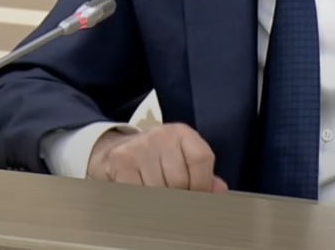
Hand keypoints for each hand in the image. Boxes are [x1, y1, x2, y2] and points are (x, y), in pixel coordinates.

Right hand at [86, 123, 227, 192]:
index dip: (202, 184)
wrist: (115, 150)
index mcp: (182, 133)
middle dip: (178, 196)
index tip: (197, 196)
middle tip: (172, 199)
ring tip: (155, 196)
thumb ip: (201, 174)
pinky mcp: (121, 161)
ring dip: (158, 200)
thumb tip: (220, 190)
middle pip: (180, 179)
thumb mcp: (180, 159)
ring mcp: (140, 146)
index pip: (201, 159)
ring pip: (159, 189)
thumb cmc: (155, 158)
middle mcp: (162, 135)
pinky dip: (141, 199)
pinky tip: (140, 194)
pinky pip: (137, 191)